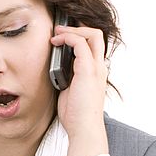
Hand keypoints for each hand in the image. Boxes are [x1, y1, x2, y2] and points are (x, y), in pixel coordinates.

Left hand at [50, 24, 109, 155]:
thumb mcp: (70, 91)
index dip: (80, 36)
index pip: (94, 46)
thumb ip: (67, 78)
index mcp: (96, 72)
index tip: (62, 37)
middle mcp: (99, 67)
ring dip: (72, 30)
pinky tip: (56, 42)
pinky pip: (80, 43)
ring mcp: (95, 67)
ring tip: (56, 33)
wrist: (84, 128)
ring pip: (92, 35)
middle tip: (59, 29)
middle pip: (97, 35)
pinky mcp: (87, 70)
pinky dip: (68, 38)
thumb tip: (56, 70)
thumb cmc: (76, 115)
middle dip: (78, 27)